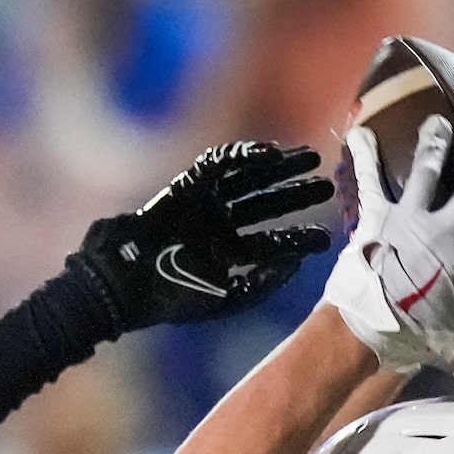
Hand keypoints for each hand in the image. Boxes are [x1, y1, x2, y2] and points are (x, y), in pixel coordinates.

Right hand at [67, 142, 332, 335]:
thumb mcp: (224, 299)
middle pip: (266, 204)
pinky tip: (272, 154)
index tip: (325, 237)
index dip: (299, 239)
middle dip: (296, 196)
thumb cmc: (170, 297)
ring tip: (311, 159)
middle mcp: (219, 227)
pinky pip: (221, 165)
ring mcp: (204, 204)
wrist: (125, 282)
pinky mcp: (188, 185)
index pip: (271, 242)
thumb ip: (261, 285)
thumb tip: (296, 262)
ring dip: (280, 168)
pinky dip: (246, 157)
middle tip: (328, 186)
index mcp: (227, 255)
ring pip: (250, 180)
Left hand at [323, 115, 453, 404]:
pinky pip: (370, 182)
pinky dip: (364, 157)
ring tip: (439, 123)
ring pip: (428, 172)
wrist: (360, 327)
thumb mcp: (452, 351)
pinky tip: (358, 131)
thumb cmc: (408, 339)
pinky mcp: (377, 220)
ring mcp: (409, 221)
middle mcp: (443, 231)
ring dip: (436, 146)